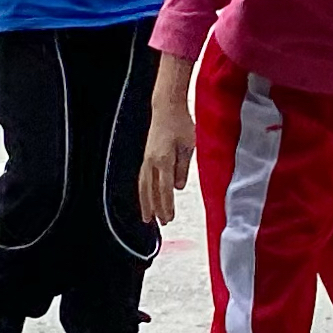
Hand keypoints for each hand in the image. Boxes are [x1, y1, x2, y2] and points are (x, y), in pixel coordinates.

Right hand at [135, 99, 193, 226]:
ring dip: (146, 203)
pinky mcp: (147, 156)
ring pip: (144, 186)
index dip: (166, 206)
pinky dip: (143, 191)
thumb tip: (178, 187)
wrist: (166, 108)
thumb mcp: (189, 145)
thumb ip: (183, 167)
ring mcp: (147, 159)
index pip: (164, 189)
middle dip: (156, 209)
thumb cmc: (181, 124)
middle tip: (160, 224)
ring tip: (147, 218)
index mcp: (163, 160)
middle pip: (152, 191)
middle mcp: (152, 162)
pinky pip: (143, 179)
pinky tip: (145, 198)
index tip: (168, 219)